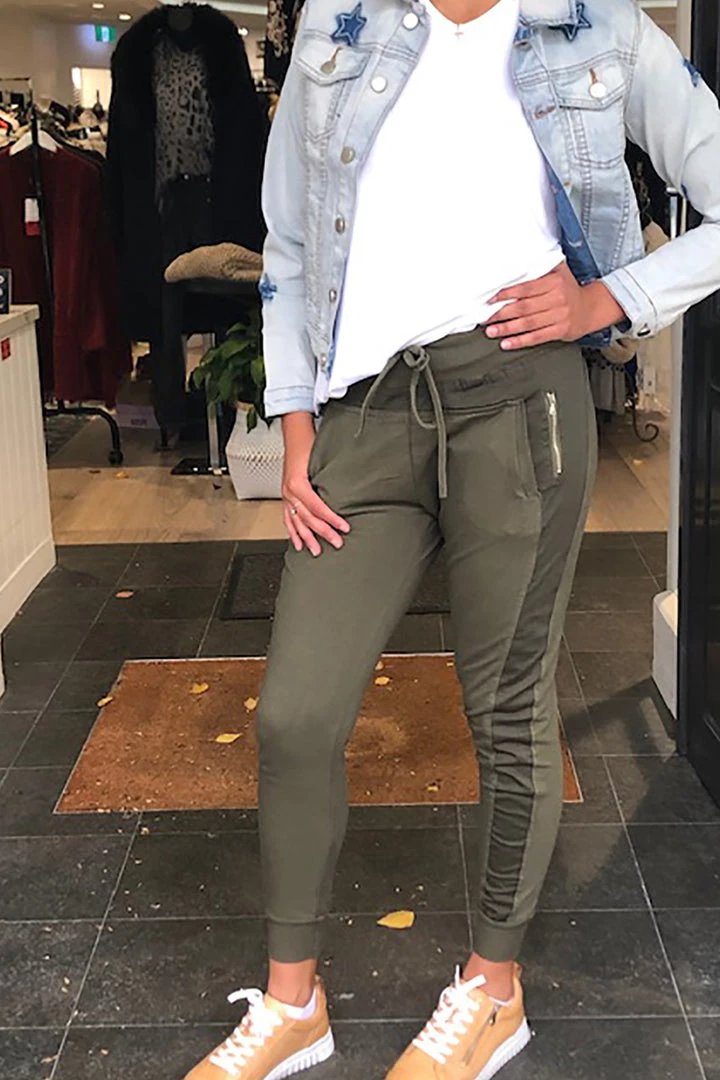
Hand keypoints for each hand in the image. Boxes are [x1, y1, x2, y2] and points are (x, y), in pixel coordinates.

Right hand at [281, 412, 350, 556]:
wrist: (295, 434)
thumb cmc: (309, 444)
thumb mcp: (321, 459)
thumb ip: (332, 476)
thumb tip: (353, 489)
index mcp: (298, 483)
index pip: (317, 507)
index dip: (331, 519)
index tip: (344, 528)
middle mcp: (289, 492)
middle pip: (308, 518)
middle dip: (323, 532)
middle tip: (337, 543)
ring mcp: (285, 496)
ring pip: (296, 522)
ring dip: (307, 538)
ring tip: (316, 551)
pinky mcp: (285, 497)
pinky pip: (287, 518)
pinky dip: (292, 532)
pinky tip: (297, 543)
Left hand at [484, 262, 625, 350]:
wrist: (590, 308)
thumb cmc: (568, 290)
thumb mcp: (559, 273)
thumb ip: (541, 268)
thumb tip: (514, 263)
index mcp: (554, 282)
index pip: (526, 288)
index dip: (507, 294)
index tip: (492, 300)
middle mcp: (557, 299)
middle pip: (525, 307)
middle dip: (502, 314)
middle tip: (487, 318)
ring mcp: (560, 316)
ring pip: (528, 324)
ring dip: (507, 329)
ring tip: (491, 332)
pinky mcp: (560, 331)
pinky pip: (537, 337)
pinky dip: (520, 341)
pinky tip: (507, 343)